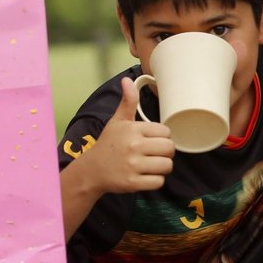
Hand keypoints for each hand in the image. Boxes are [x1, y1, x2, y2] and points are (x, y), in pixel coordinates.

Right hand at [80, 77, 174, 194]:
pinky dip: (155, 181)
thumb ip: (128, 102)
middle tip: (154, 153)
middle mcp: (134, 146)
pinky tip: (145, 175)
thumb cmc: (108, 144)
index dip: (162, 137)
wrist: (92, 170)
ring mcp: (133, 166)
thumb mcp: (117, 121)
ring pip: (167, 166)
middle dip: (165, 152)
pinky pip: (159, 182)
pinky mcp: (133, 183)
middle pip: (170, 149)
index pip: (166, 132)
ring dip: (161, 167)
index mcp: (133, 129)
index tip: (152, 140)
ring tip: (150, 164)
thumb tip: (127, 80)